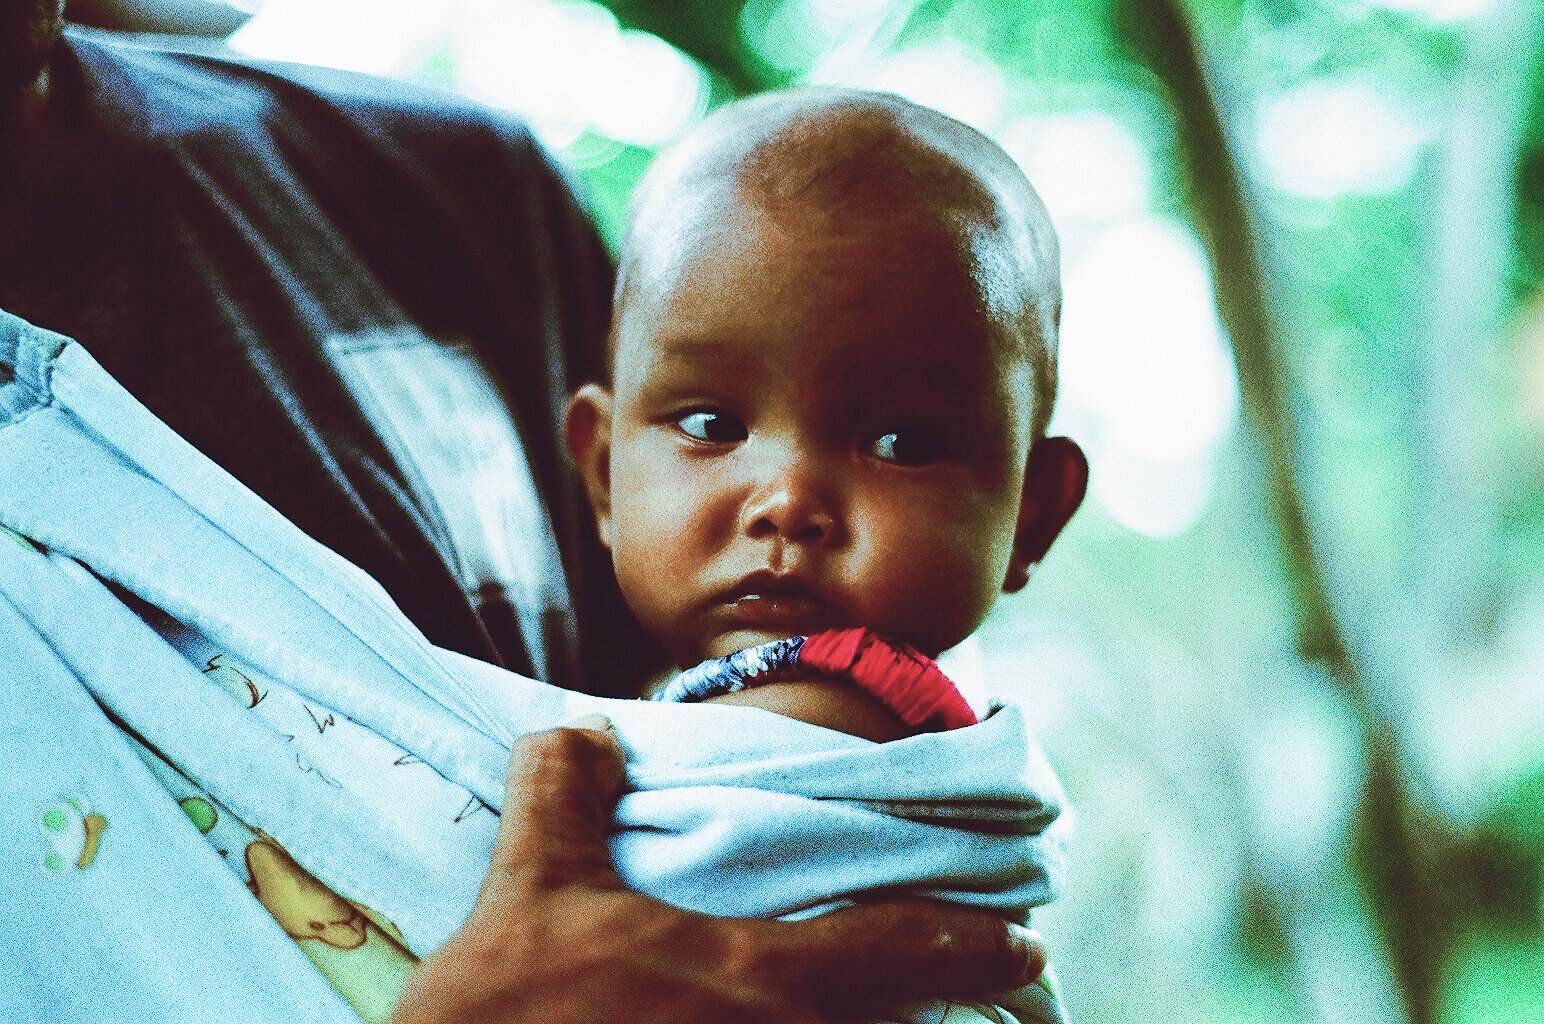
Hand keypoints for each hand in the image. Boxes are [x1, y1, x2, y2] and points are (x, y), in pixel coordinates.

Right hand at [389, 717, 1044, 1022]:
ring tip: (911, 1022)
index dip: (973, 943)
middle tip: (996, 986)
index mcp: (757, 979)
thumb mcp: (531, 890)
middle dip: (954, 1011)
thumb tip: (583, 728)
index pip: (901, 950)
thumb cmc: (505, 1016)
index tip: (1025, 939)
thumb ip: (566, 794)